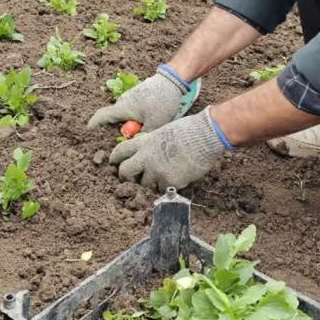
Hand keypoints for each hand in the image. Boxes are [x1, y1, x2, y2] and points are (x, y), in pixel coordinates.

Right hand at [88, 65, 190, 133]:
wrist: (173, 80)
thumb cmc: (163, 102)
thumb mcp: (154, 125)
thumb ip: (142, 137)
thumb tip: (133, 147)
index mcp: (122, 108)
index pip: (101, 117)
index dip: (93, 127)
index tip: (89, 134)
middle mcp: (123, 101)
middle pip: (114, 119)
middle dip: (118, 130)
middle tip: (127, 140)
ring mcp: (130, 96)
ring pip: (125, 114)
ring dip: (130, 123)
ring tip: (143, 129)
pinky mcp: (138, 94)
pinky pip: (132, 109)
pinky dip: (136, 116)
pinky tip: (149, 120)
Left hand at [109, 109, 227, 190]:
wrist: (205, 135)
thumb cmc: (189, 130)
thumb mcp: (163, 132)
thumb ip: (151, 144)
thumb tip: (148, 154)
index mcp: (144, 142)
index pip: (121, 151)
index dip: (115, 158)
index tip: (114, 163)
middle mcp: (147, 157)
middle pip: (125, 172)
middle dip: (127, 177)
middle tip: (132, 179)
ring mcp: (157, 171)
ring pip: (146, 184)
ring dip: (152, 181)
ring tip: (164, 173)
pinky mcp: (170, 182)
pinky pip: (164, 189)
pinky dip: (169, 185)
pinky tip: (179, 175)